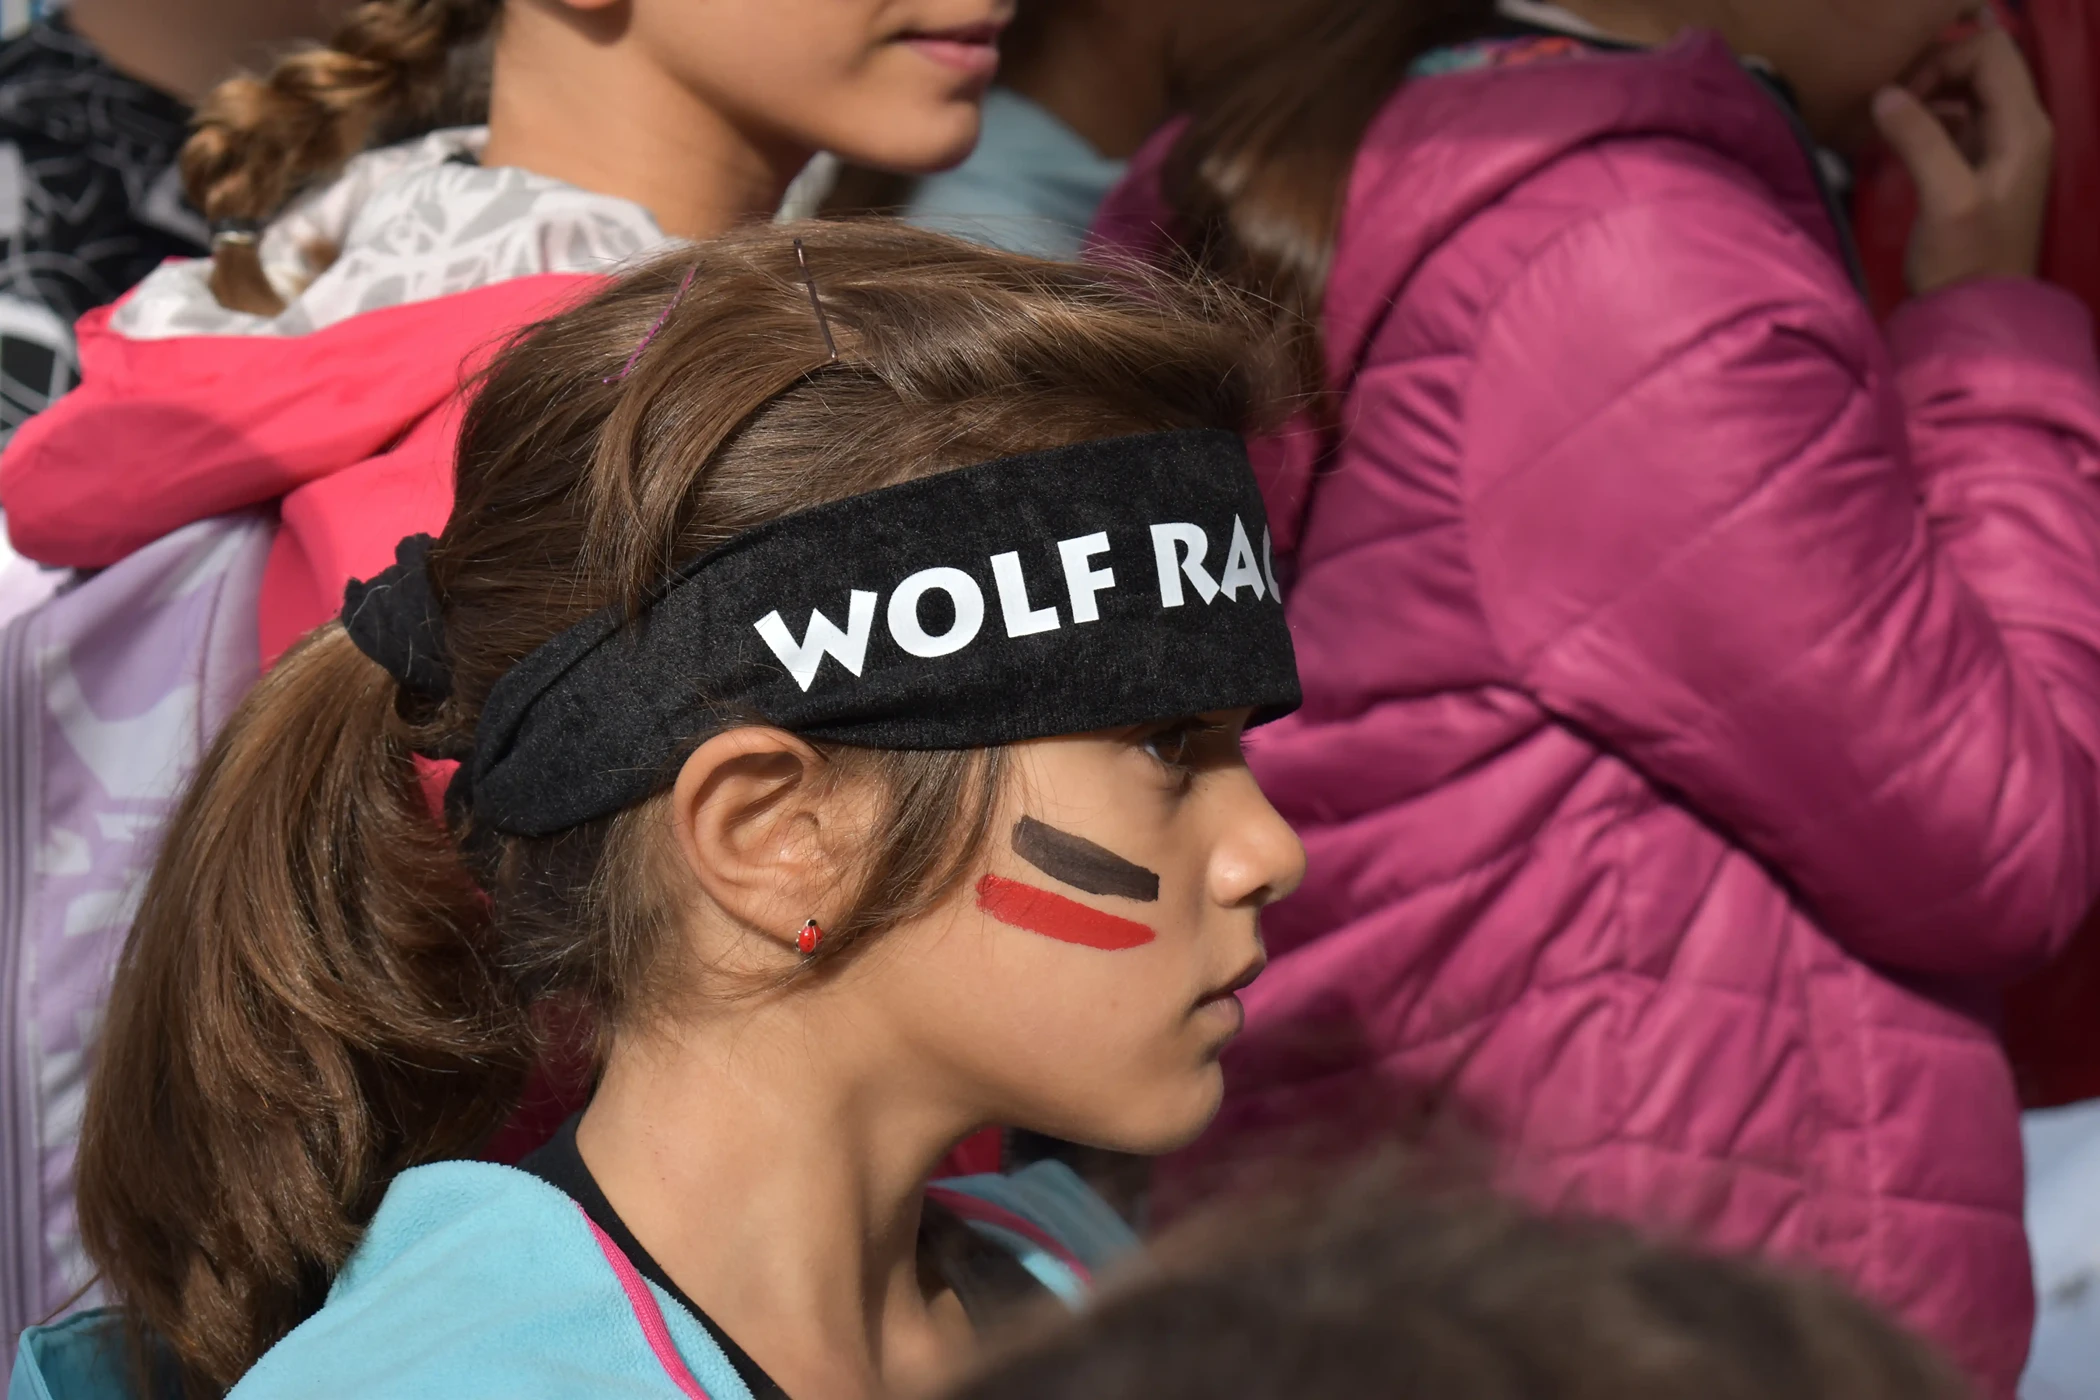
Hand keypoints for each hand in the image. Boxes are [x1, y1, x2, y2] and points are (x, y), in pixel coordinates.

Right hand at [1871, 27, 2052, 294]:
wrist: (1974, 313)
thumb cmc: (1966, 262)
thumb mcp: (1946, 199)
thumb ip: (1920, 140)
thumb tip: (1884, 95)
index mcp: (2023, 126)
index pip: (1990, 51)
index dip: (1942, 61)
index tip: (1902, 98)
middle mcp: (2019, 127)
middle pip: (1978, 62)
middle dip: (1931, 73)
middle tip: (1891, 107)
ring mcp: (1998, 146)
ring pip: (1964, 89)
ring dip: (1925, 95)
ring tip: (1887, 121)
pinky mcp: (1975, 165)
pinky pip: (1953, 119)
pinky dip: (1925, 118)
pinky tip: (1896, 140)